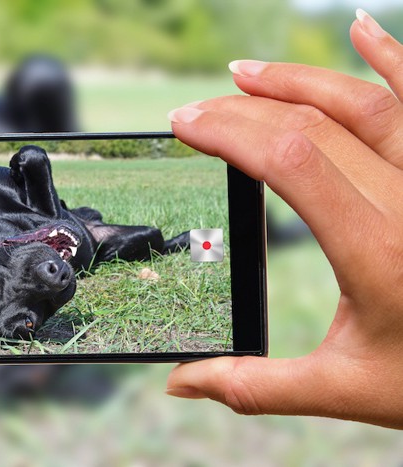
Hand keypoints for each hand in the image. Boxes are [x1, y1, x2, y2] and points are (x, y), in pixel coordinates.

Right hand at [166, 9, 402, 428]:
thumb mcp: (345, 391)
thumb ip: (257, 387)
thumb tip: (180, 383)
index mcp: (378, 254)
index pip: (291, 162)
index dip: (229, 132)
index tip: (185, 125)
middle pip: (315, 127)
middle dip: (242, 110)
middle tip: (195, 111)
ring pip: (367, 103)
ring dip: (298, 81)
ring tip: (243, 73)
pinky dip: (393, 59)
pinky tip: (362, 30)